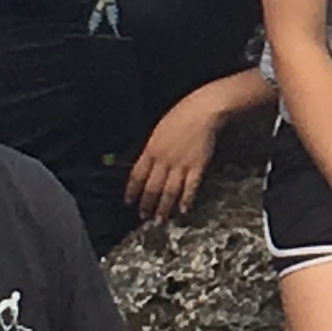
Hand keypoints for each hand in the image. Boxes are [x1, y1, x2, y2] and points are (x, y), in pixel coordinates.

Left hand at [123, 96, 218, 223]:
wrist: (202, 110)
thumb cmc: (181, 115)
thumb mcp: (159, 130)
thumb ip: (153, 148)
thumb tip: (148, 163)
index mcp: (151, 149)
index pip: (137, 175)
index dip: (132, 190)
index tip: (128, 201)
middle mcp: (163, 160)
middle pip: (152, 187)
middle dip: (147, 204)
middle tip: (144, 216)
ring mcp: (180, 164)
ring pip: (169, 191)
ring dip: (164, 207)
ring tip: (160, 220)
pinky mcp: (197, 166)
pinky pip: (190, 187)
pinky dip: (186, 199)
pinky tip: (184, 209)